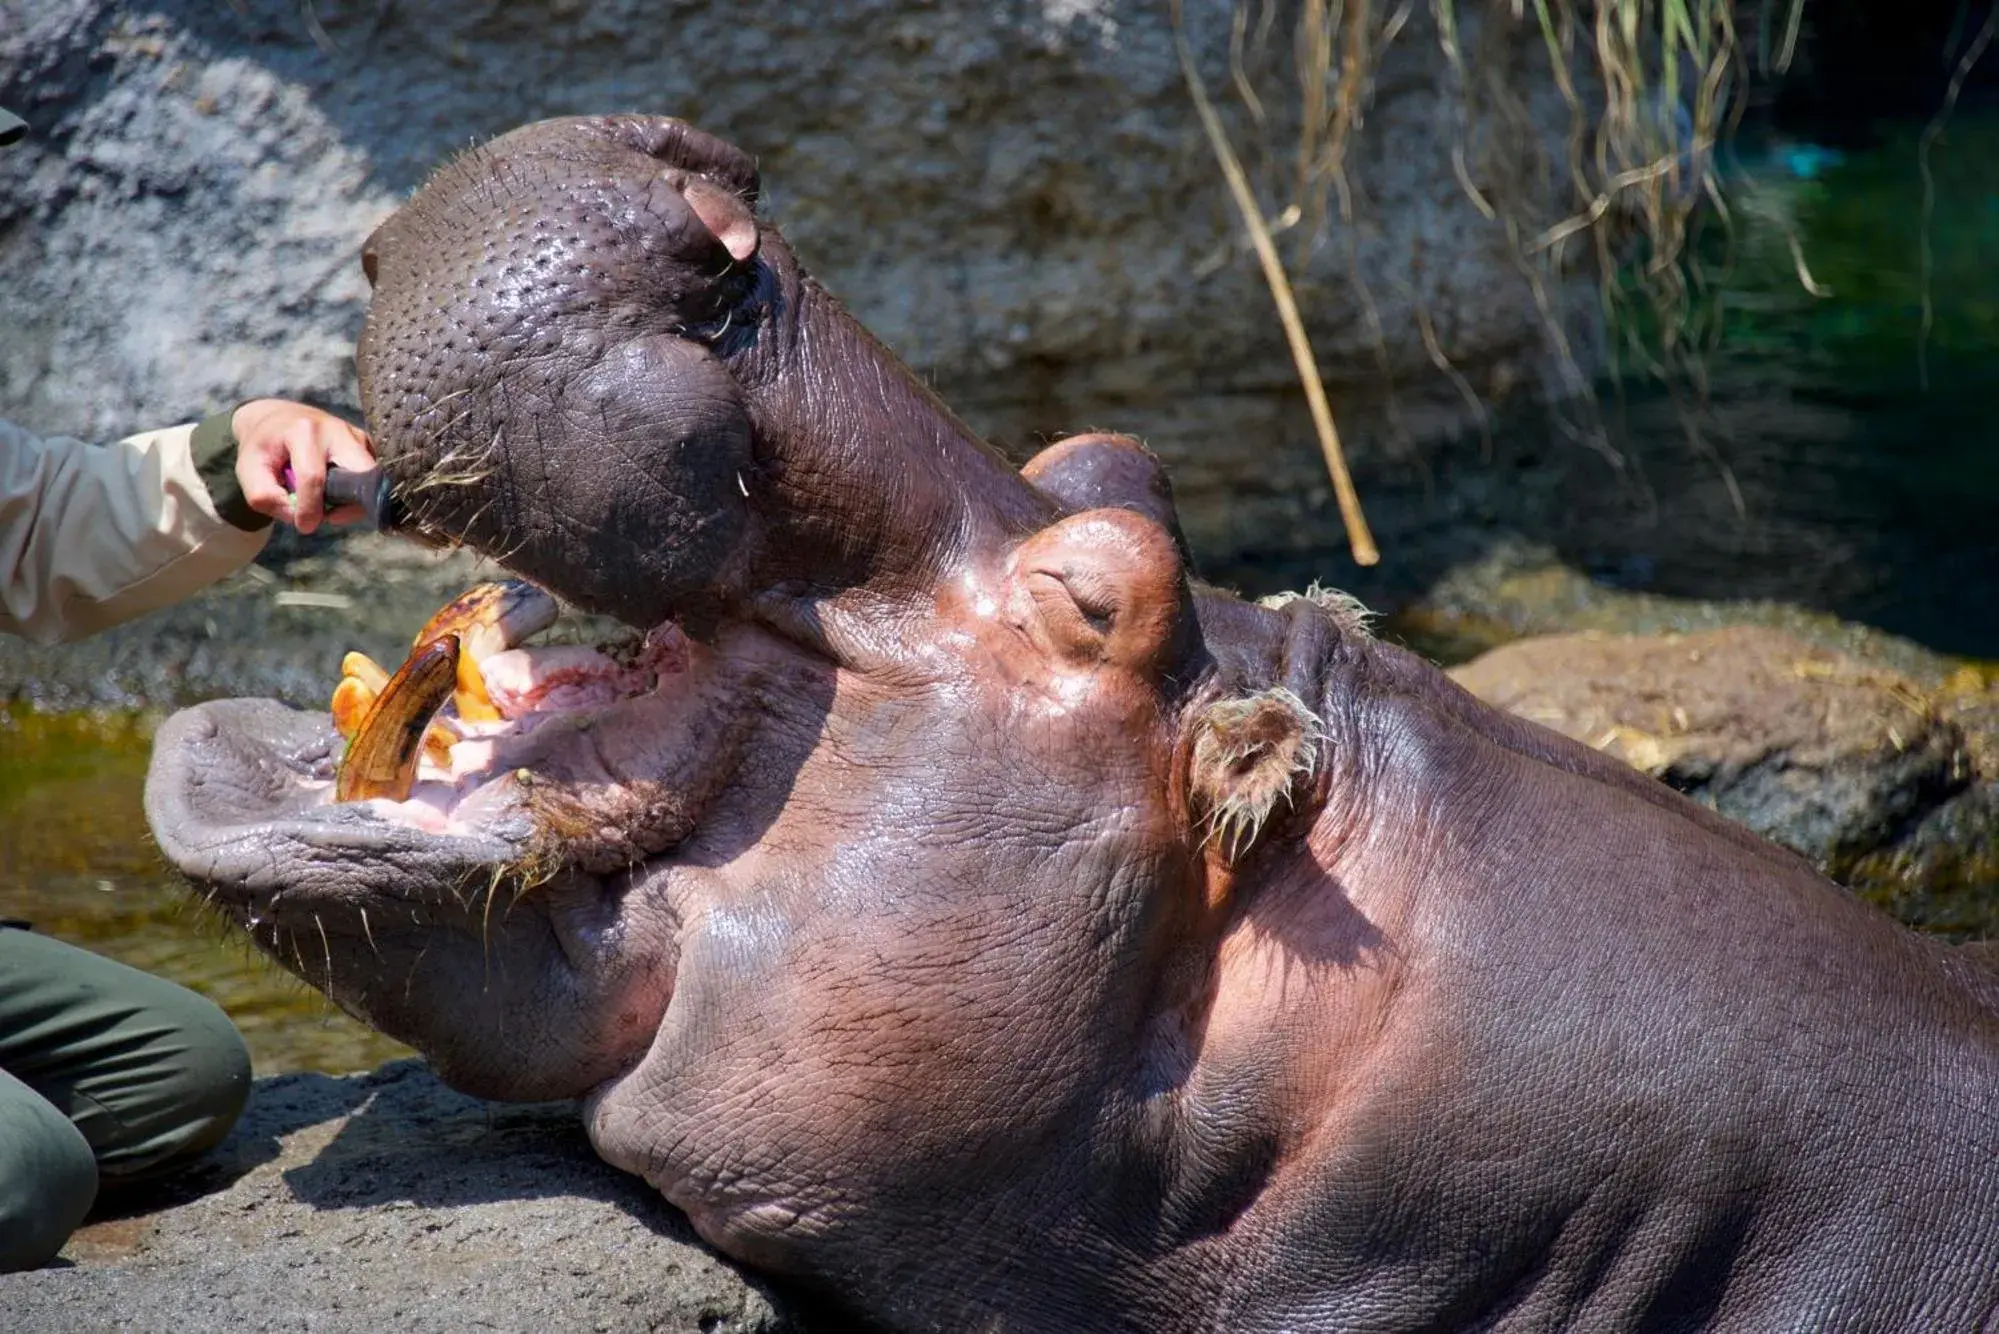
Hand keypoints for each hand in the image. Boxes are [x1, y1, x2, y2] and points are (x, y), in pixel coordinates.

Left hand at [231, 399, 376, 533]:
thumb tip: (299, 517)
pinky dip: (357, 492)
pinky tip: (335, 491)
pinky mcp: (368, 444)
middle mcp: (337, 429)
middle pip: (361, 473)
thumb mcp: (248, 470)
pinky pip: (373, 477)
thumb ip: (264, 497)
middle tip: (330, 515)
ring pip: (372, 478)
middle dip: (351, 504)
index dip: (310, 508)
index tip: (304, 525)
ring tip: (327, 502)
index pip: (314, 477)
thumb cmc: (263, 447)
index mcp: (304, 431)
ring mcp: (357, 435)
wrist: (278, 419)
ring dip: (353, 499)